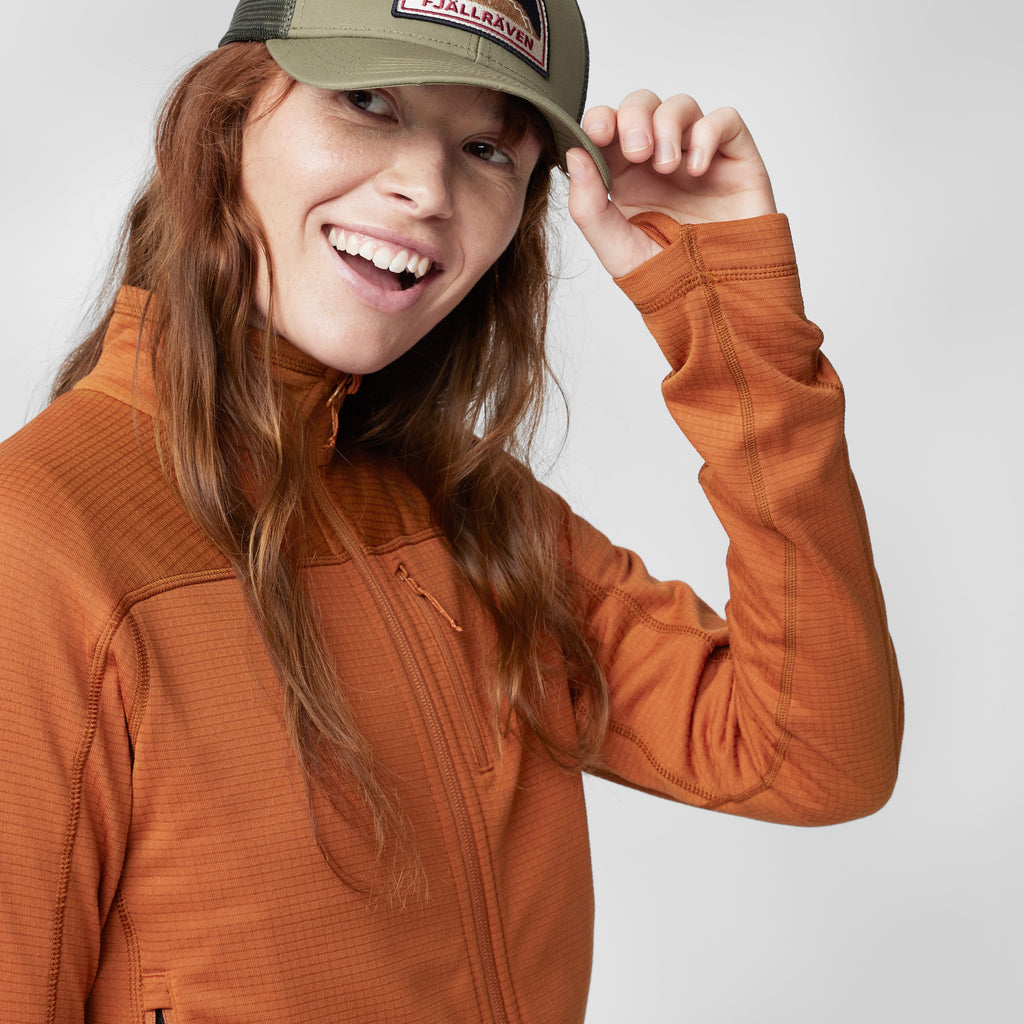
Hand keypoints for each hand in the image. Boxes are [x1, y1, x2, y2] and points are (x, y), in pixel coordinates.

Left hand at [566, 90, 776, 277]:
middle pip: (642, 105)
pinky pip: (725, 119)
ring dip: (667, 125)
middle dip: (633, 117)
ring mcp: (697, 156)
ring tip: (667, 167)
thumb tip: (573, 155)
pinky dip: (708, 133)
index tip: (595, 133)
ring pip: (680, 105)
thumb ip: (588, 207)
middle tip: (635, 152)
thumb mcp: (615, 249)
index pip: (609, 127)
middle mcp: (660, 160)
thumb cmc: (670, 276)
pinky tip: (697, 169)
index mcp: (626, 176)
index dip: (600, 119)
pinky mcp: (735, 157)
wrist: (717, 299)